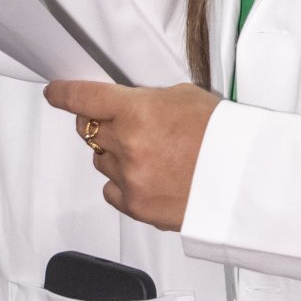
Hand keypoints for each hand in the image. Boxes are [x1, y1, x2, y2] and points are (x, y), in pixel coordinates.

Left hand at [44, 77, 219, 230]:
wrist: (246, 178)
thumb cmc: (223, 134)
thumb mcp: (184, 97)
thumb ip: (146, 102)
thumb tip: (127, 109)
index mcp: (137, 111)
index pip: (84, 98)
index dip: (64, 94)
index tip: (54, 93)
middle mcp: (127, 145)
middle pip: (89, 130)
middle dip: (100, 124)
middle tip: (121, 124)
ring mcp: (130, 179)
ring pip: (100, 161)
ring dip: (115, 154)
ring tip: (149, 154)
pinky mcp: (137, 207)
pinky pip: (111, 191)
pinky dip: (122, 183)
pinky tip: (145, 177)